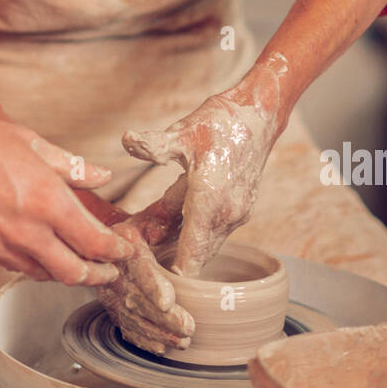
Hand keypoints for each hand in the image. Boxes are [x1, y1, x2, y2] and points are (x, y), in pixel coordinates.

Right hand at [0, 106, 135, 285]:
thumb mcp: (28, 142)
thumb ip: (69, 165)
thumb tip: (101, 174)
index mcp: (47, 201)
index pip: (93, 242)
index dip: (115, 253)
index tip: (125, 251)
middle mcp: (28, 231)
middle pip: (74, 273)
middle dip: (98, 276)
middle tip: (109, 273)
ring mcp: (2, 245)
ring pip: (45, 275)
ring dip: (67, 275)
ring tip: (79, 266)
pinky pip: (17, 267)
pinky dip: (37, 267)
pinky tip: (41, 256)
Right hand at [91, 178, 195, 354]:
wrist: (111, 239)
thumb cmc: (143, 225)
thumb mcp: (156, 212)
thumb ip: (172, 207)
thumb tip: (192, 193)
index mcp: (121, 238)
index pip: (137, 264)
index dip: (151, 284)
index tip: (168, 300)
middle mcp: (109, 266)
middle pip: (134, 296)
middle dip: (162, 317)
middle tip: (187, 328)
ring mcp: (106, 289)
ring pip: (130, 315)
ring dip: (156, 332)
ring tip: (182, 341)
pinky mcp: (109, 306)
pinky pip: (123, 326)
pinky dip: (142, 339)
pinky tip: (160, 347)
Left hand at [122, 59, 288, 276]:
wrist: (259, 113)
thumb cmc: (221, 122)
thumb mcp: (182, 133)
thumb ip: (154, 145)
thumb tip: (126, 140)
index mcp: (210, 202)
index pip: (190, 260)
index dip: (166, 273)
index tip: (143, 271)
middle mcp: (227, 215)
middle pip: (195, 257)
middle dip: (167, 256)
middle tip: (137, 247)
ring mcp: (237, 214)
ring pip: (205, 243)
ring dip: (180, 240)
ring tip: (148, 227)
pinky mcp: (241, 209)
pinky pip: (214, 229)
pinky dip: (193, 228)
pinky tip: (171, 211)